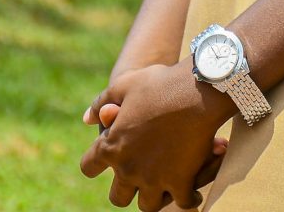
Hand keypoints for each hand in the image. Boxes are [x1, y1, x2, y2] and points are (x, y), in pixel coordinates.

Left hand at [82, 98, 228, 203]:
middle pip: (118, 197)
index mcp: (112, 146)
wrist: (196, 90)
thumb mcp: (126, 84)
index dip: (95, 164)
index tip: (104, 161)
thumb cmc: (160, 84)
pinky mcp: (180, 183)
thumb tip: (87, 118)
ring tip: (164, 184)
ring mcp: (155, 179)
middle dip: (126, 189)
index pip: (89, 167)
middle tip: (138, 176)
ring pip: (148, 205)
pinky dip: (188, 197)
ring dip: (155, 195)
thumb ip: (102, 101)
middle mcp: (129, 169)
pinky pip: (182, 202)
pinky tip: (192, 190)